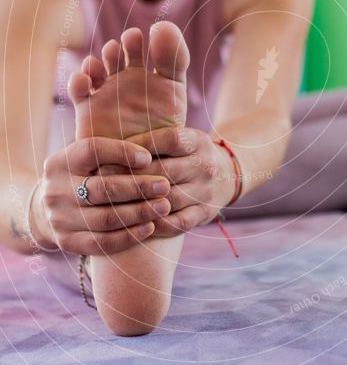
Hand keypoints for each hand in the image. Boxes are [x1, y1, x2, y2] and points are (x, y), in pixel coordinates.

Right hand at [31, 137, 172, 255]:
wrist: (49, 211)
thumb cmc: (82, 178)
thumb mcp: (86, 161)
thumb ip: (111, 153)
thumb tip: (153, 149)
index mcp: (60, 162)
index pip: (92, 150)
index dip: (121, 152)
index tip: (149, 157)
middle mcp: (56, 190)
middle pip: (102, 189)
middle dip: (139, 187)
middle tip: (166, 186)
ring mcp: (59, 218)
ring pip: (106, 218)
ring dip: (139, 213)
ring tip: (164, 206)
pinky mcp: (67, 242)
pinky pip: (102, 242)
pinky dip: (129, 236)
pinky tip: (150, 227)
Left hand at [106, 126, 237, 235]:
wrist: (227, 176)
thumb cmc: (187, 156)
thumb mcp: (180, 140)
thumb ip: (152, 141)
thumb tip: (107, 145)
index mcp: (198, 141)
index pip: (168, 140)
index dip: (138, 147)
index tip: (112, 155)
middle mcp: (206, 165)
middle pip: (165, 171)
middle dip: (130, 178)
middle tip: (101, 182)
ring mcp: (207, 191)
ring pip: (168, 199)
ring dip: (138, 204)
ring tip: (111, 206)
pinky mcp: (205, 213)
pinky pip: (178, 223)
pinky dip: (156, 225)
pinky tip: (136, 224)